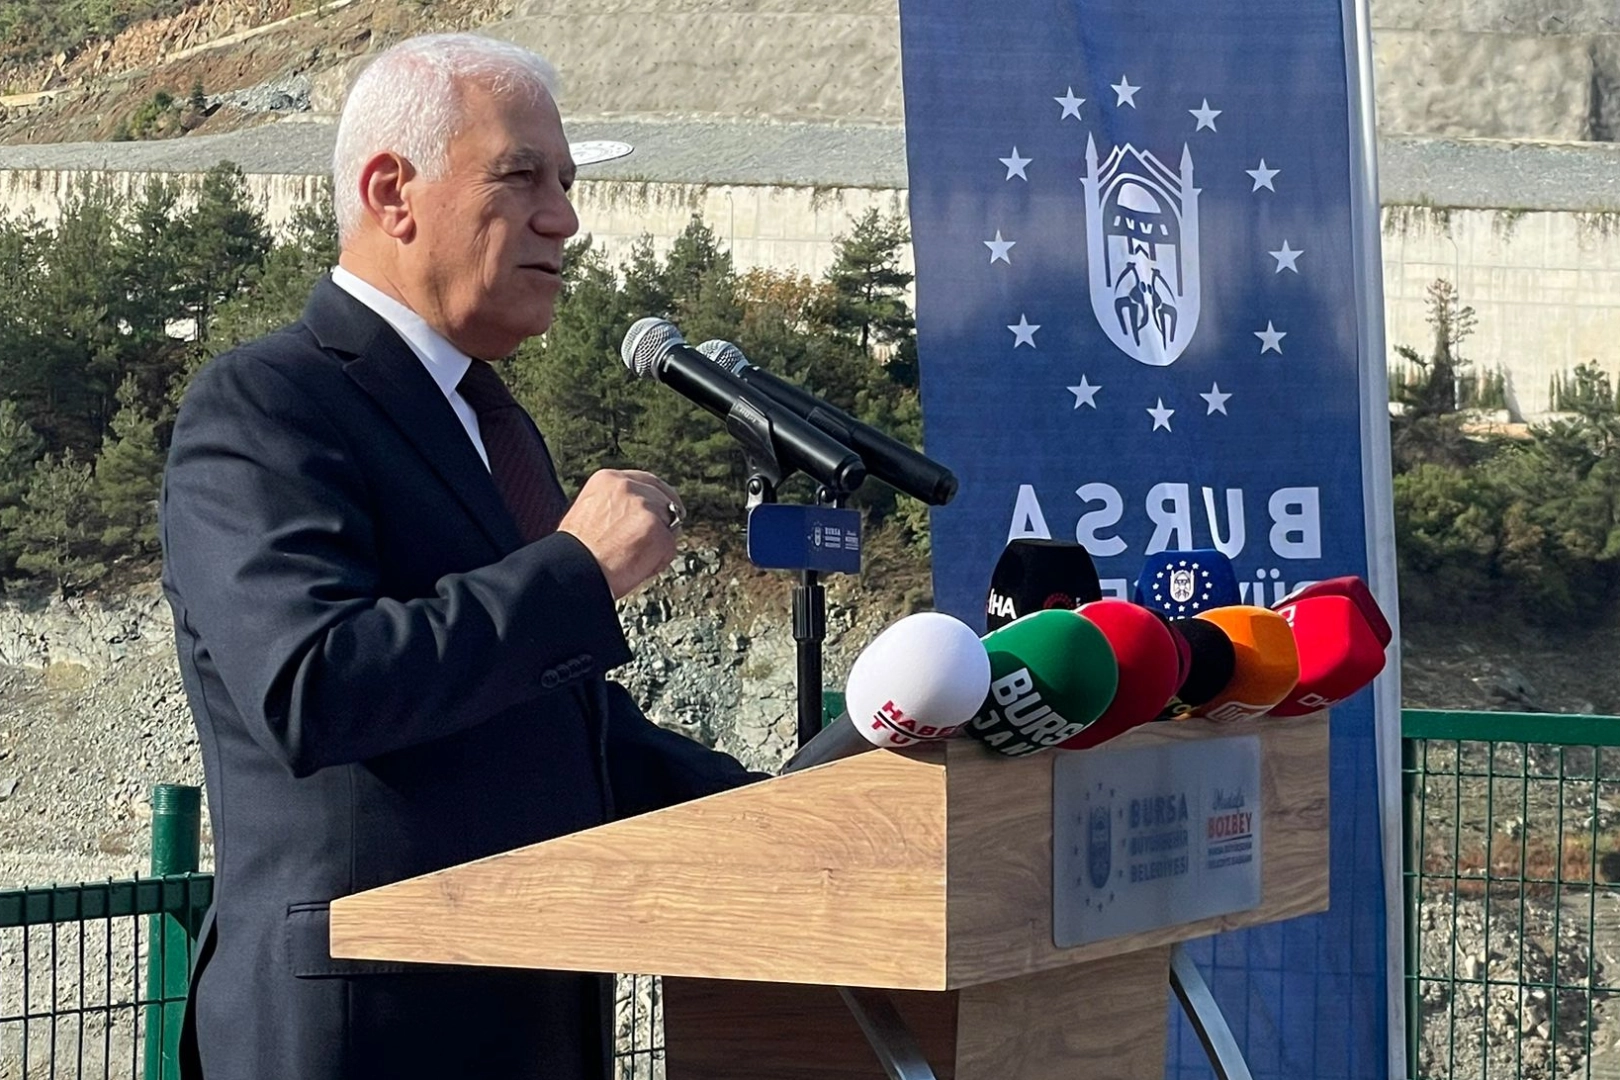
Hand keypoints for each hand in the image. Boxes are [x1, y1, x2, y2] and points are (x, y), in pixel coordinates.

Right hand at [558, 469, 684, 599]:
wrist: (573, 573)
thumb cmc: (575, 553)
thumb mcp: (589, 512)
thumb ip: (614, 505)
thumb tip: (634, 514)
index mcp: (608, 479)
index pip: (646, 481)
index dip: (656, 499)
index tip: (661, 511)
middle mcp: (628, 487)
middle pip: (663, 500)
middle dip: (662, 521)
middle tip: (649, 543)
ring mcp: (645, 508)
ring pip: (669, 524)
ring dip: (657, 544)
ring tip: (631, 559)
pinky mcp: (658, 532)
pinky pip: (669, 548)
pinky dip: (658, 562)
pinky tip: (636, 569)